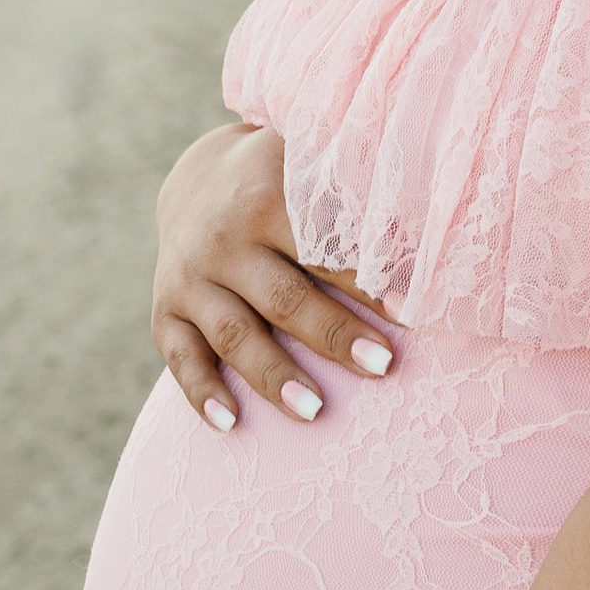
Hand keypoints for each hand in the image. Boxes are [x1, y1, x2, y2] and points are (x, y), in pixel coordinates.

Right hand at [151, 120, 398, 431]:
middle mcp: (221, 240)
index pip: (321, 249)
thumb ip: (355, 191)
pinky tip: (231, 424)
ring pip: (233, 335)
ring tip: (316, 411)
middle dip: (333, 335)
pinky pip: (180, 358)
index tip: (409, 313)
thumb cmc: (280, 179)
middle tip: (383, 367)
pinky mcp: (164, 309)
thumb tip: (425, 233)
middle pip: (282, 298)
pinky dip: (202, 393)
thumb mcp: (308, 165)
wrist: (197, 179)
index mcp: (263, 199)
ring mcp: (189, 278)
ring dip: (274, 375)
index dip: (365, 283)